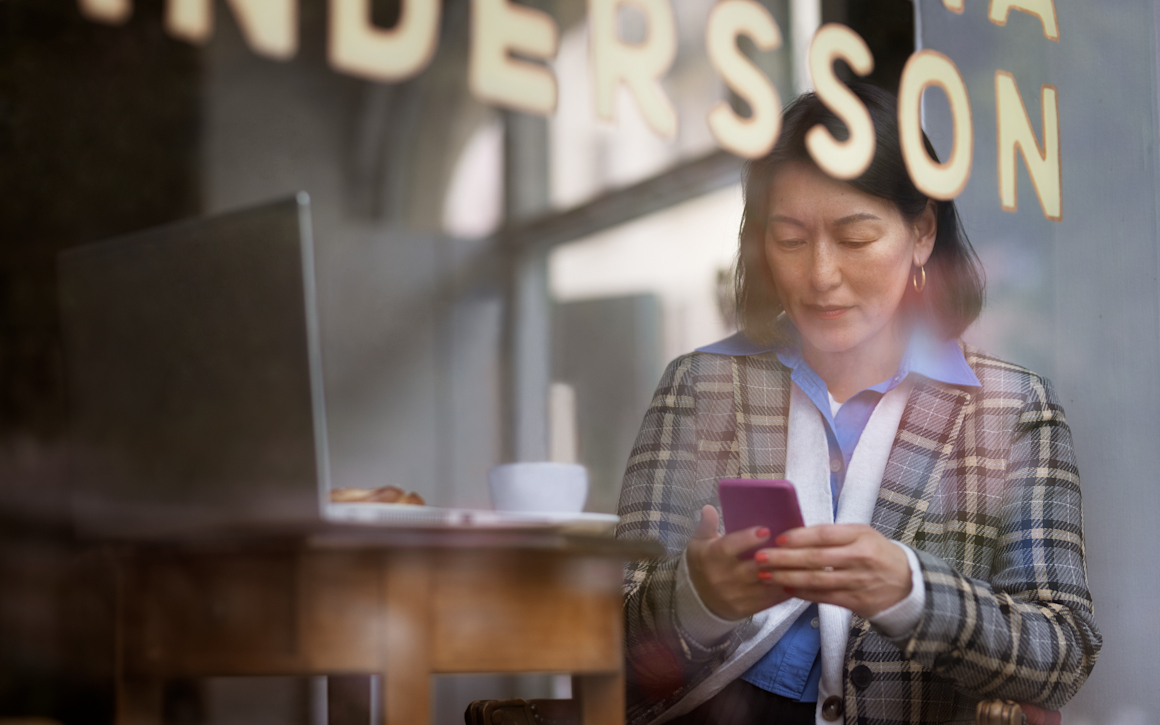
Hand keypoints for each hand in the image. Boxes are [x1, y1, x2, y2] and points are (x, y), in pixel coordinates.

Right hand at [685, 505, 792, 619]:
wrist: (698, 599)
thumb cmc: (703, 565)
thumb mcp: (698, 542)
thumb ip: (707, 525)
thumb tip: (709, 508)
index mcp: (711, 557)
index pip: (728, 547)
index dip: (746, 539)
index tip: (766, 530)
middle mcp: (723, 578)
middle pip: (751, 569)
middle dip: (773, 558)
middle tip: (791, 546)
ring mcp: (736, 595)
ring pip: (765, 585)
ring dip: (784, 574)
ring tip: (800, 561)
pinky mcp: (746, 609)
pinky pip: (770, 600)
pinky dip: (785, 590)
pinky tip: (797, 578)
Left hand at [754, 524, 911, 617]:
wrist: (908, 583)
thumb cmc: (878, 553)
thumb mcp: (863, 534)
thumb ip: (835, 534)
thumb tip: (797, 534)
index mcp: (859, 536)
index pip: (824, 534)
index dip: (799, 536)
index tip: (778, 538)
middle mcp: (858, 558)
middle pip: (815, 558)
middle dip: (784, 558)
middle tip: (760, 558)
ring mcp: (857, 581)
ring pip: (816, 580)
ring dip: (787, 577)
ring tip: (766, 575)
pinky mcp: (856, 601)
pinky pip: (824, 597)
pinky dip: (803, 594)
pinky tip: (786, 589)